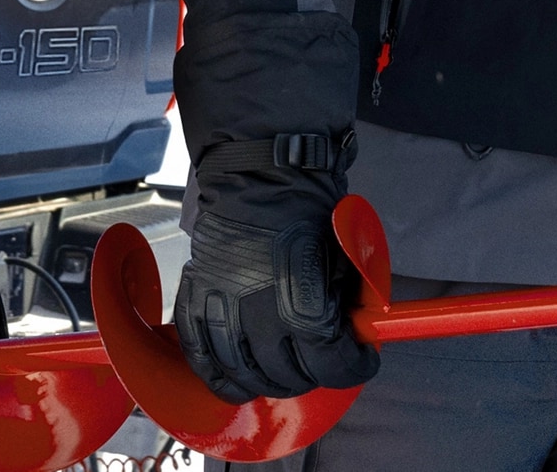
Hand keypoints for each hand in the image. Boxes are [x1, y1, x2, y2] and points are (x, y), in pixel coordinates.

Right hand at [174, 201, 380, 401]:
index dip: (354, 368)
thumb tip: (351, 337)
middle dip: (312, 375)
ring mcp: (222, 309)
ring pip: (243, 375)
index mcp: (303, 306)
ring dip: (266, 381)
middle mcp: (260, 315)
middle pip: (287, 377)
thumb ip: (345, 306)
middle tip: (319, 363)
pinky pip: (200, 355)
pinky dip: (216, 374)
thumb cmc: (307, 212)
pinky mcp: (195, 299)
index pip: (332, 366)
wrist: (261, 176)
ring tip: (279, 375)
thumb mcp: (344, 260)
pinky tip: (233, 379)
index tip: (360, 362)